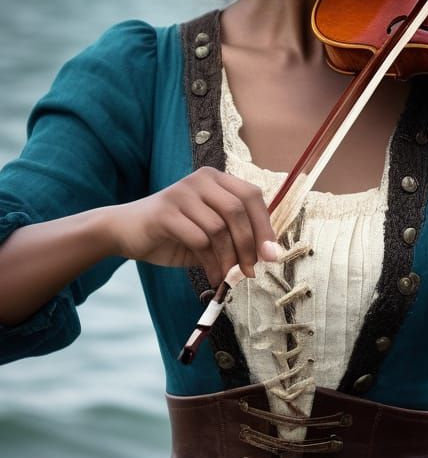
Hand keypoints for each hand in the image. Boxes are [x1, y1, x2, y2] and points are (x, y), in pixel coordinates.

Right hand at [104, 167, 279, 284]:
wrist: (124, 232)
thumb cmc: (173, 233)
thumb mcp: (209, 231)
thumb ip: (234, 236)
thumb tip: (266, 256)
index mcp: (215, 179)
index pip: (251, 195)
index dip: (265, 226)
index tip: (272, 255)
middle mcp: (200, 180)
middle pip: (237, 210)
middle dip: (249, 245)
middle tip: (251, 272)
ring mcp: (181, 193)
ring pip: (219, 228)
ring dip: (229, 259)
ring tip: (229, 278)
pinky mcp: (165, 212)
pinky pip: (199, 240)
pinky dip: (211, 264)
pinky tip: (213, 277)